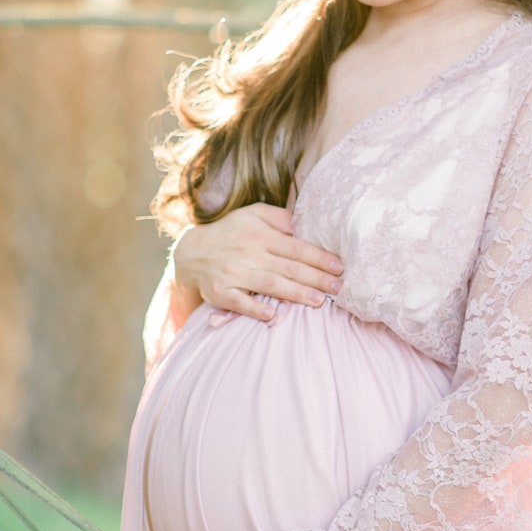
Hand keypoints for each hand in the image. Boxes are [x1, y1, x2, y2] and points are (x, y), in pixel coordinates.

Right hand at [173, 204, 342, 322]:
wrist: (192, 253)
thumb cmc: (231, 233)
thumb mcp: (252, 214)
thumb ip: (279, 217)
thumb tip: (302, 225)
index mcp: (259, 235)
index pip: (296, 248)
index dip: (319, 258)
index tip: (339, 267)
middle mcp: (248, 253)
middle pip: (288, 268)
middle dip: (316, 278)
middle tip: (338, 288)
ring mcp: (234, 274)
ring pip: (270, 285)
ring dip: (296, 294)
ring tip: (318, 301)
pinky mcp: (221, 293)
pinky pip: (240, 303)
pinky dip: (256, 309)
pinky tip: (274, 315)